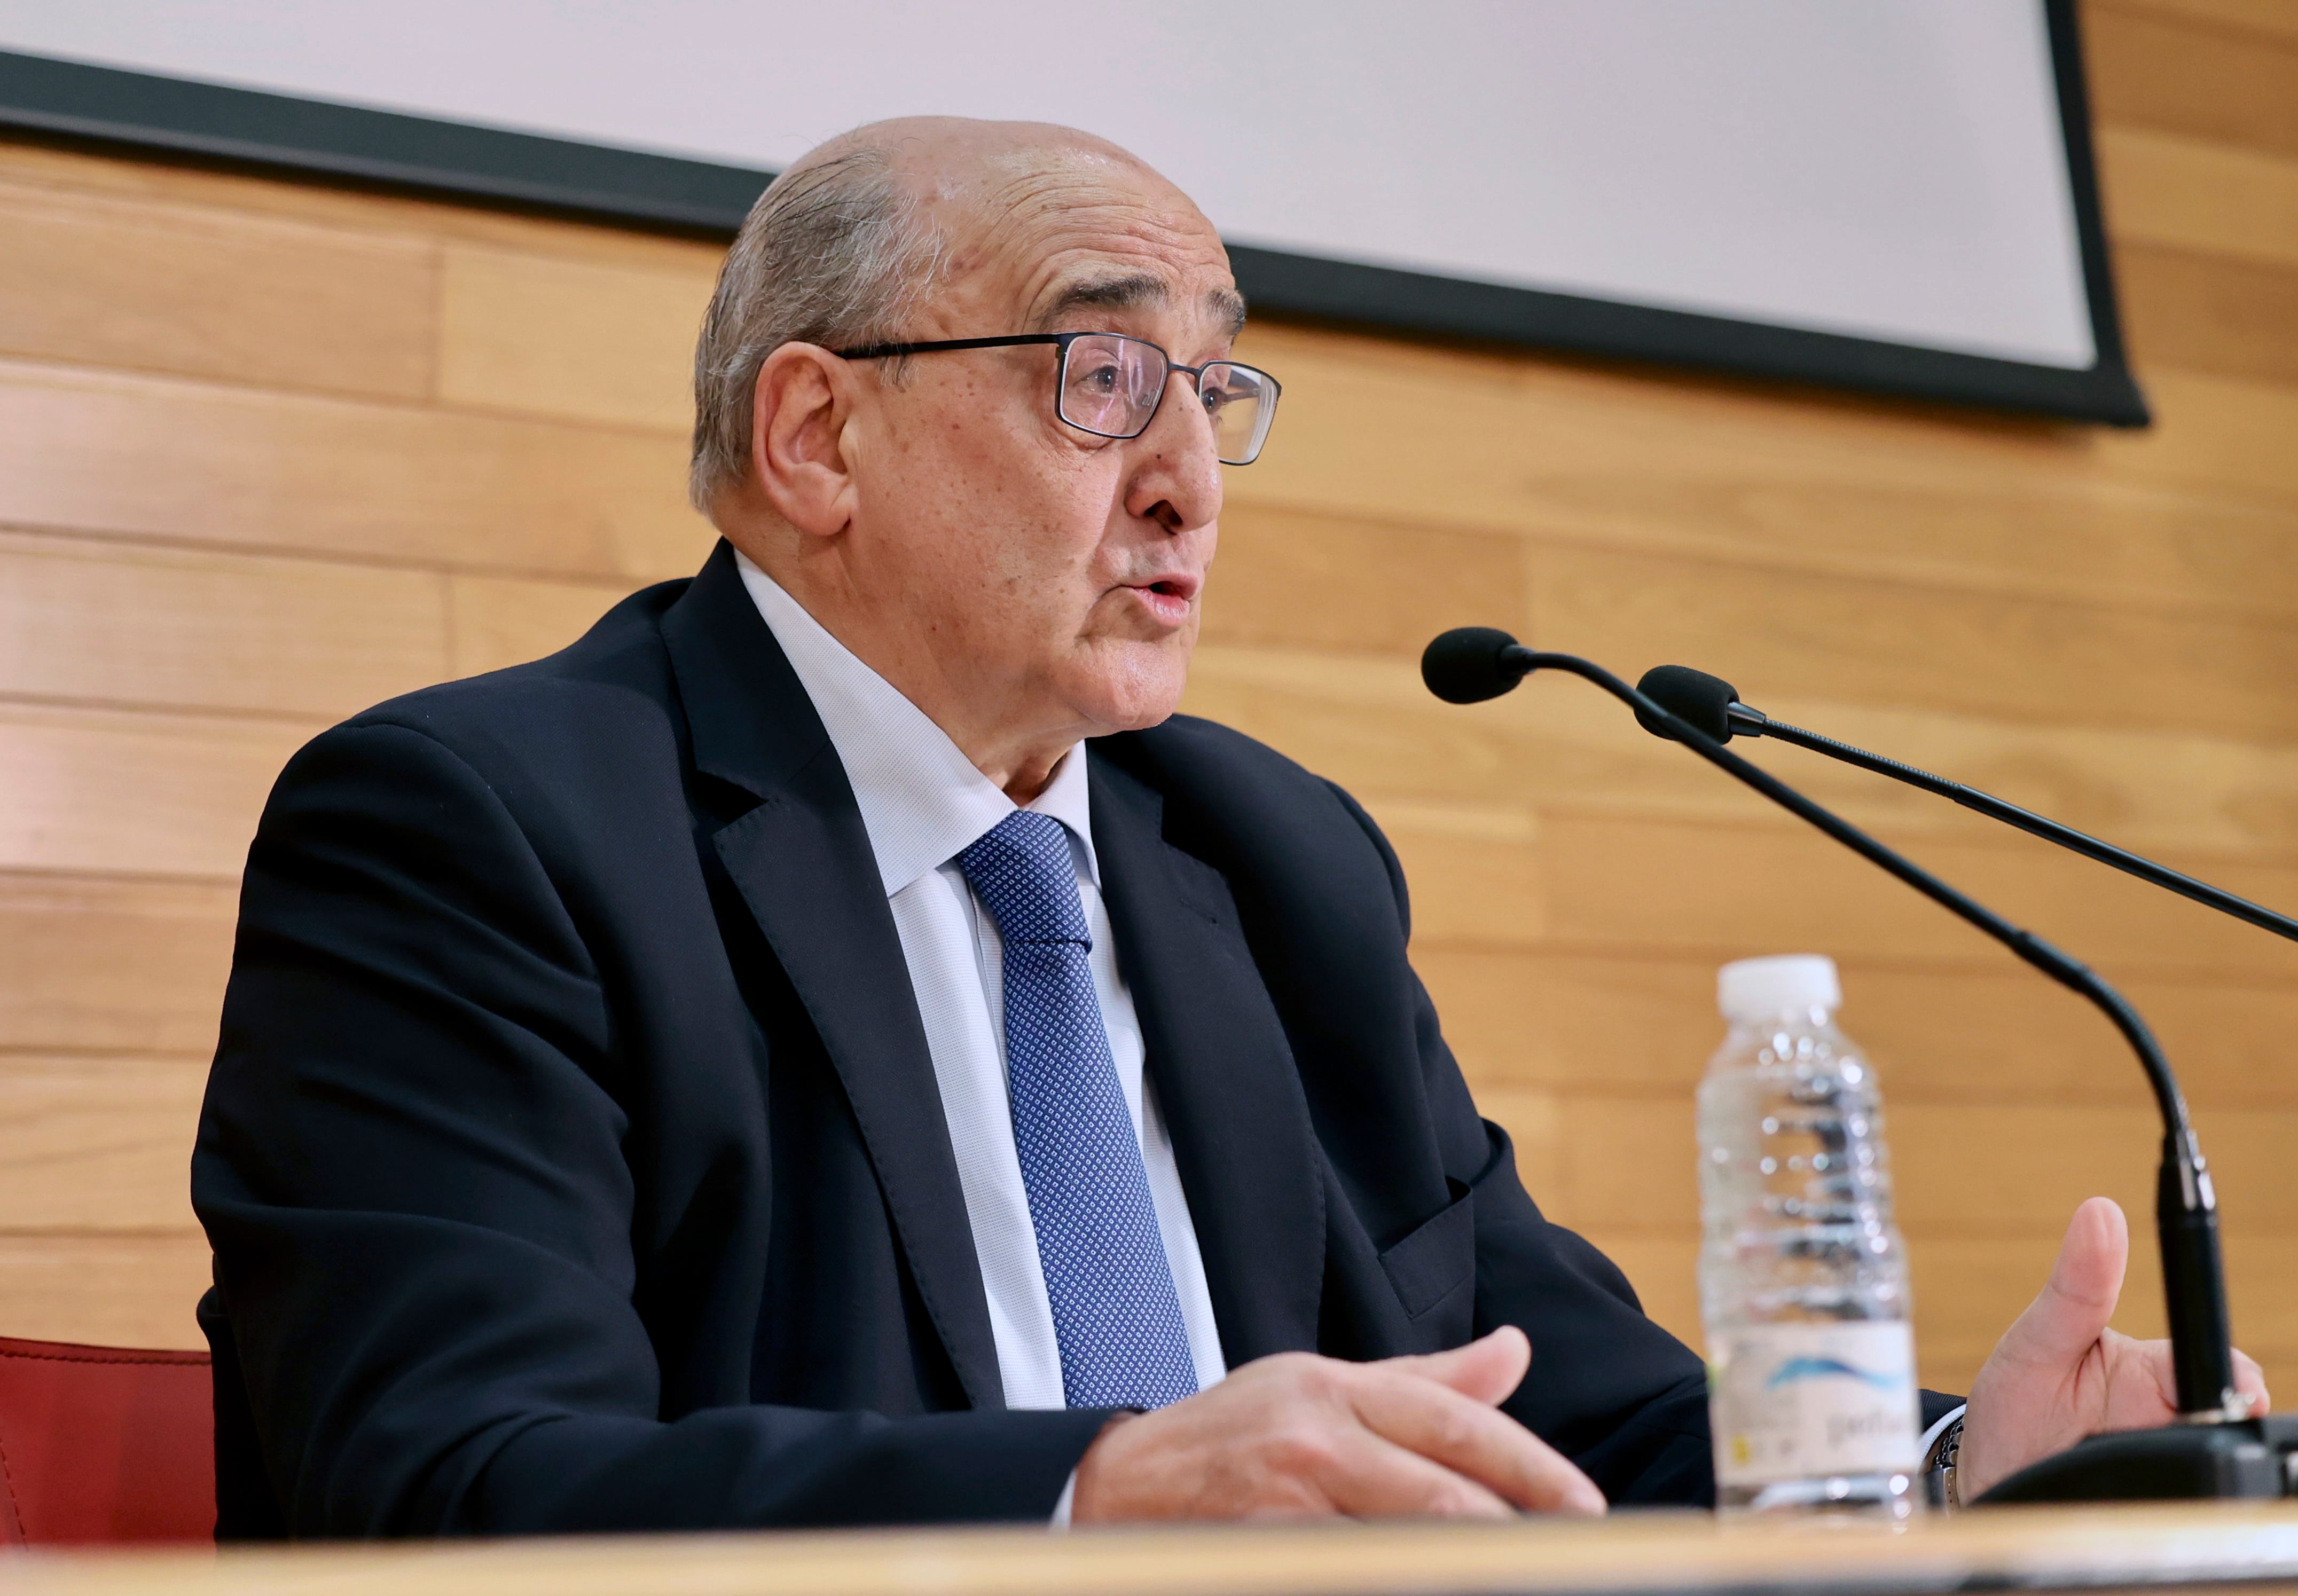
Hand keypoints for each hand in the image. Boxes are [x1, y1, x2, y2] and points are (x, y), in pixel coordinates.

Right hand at [1068, 1326, 1606, 1521]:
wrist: (1119, 1485)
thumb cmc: (1233, 1436)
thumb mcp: (1324, 1387)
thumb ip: (1426, 1380)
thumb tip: (1516, 1351)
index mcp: (1336, 1388)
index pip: (1455, 1422)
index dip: (1531, 1465)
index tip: (1587, 1506)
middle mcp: (1312, 1436)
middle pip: (1439, 1488)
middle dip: (1516, 1528)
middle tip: (1576, 1554)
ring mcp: (1282, 1500)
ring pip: (1401, 1540)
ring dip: (1463, 1560)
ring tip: (1515, 1573)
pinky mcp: (1258, 1552)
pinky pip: (1346, 1568)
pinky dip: (1393, 1574)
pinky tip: (1430, 1575)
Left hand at [1958, 1196, 2268, 1498]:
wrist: (1988, 1477)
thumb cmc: (2016, 1403)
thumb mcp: (2036, 1341)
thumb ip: (2074, 1287)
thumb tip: (2100, 1211)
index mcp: (2153, 1374)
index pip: (2219, 1370)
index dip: (2234, 1381)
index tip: (2236, 1389)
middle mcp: (2169, 1422)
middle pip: (2223, 1426)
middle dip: (2201, 1435)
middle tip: (2152, 1438)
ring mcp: (2161, 1468)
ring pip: (2204, 1472)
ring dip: (2173, 1473)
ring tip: (2115, 1468)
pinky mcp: (2149, 1508)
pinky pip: (2178, 1511)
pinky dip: (2159, 1507)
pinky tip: (2121, 1500)